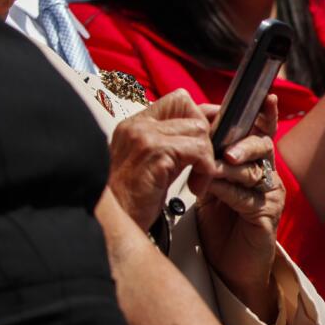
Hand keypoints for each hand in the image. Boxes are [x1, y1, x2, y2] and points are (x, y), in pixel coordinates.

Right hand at [108, 89, 217, 230]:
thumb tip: (207, 127)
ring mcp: (145, 136)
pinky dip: (205, 170)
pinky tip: (195, 188)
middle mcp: (137, 125)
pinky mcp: (155, 153)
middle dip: (206, 137)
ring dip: (207, 158)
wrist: (113, 224)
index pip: (178, 100)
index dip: (200, 116)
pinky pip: (199, 150)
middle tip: (203, 164)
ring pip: (199, 130)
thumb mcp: (156, 163)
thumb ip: (176, 143)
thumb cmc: (133, 200)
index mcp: (135, 124)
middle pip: (191, 109)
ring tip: (198, 181)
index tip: (210, 138)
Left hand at [196, 97, 285, 321]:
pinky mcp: (267, 218)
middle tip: (226, 148)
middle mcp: (267, 177)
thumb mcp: (211, 187)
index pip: (261, 133)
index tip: (267, 97)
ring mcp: (270, 197)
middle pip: (264, 148)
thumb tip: (193, 133)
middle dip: (245, 143)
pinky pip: (249, 199)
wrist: (228, 268)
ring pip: (255, 172)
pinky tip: (214, 192)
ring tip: (211, 170)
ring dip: (230, 169)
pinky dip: (229, 193)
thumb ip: (210, 162)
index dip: (265, 115)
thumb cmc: (219, 226)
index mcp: (255, 164)